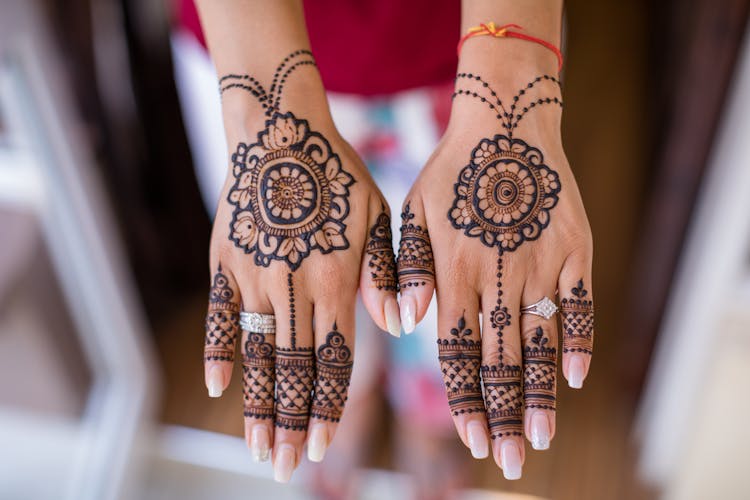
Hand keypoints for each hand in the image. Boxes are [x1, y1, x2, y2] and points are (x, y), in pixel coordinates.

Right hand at [203, 51, 398, 481]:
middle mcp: (294, 287)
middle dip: (289, 425)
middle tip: (283, 468)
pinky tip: (221, 388)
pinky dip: (221, 353)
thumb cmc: (339, 173)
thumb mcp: (379, 215)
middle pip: (292, 370)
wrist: (281, 130)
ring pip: (257, 355)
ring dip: (256, 405)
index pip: (333, 361)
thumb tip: (399, 325)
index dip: (326, 408)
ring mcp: (255, 276)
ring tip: (255, 448)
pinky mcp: (225, 262)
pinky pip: (222, 317)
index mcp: (336, 280)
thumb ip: (388, 274)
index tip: (320, 449)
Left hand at [397, 70, 593, 478]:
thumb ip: (409, 271)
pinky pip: (580, 306)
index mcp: (455, 275)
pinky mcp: (575, 251)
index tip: (470, 438)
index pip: (457, 353)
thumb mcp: (413, 214)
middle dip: (502, 416)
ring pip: (540, 344)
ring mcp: (542, 267)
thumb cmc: (451, 174)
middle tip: (507, 460)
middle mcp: (498, 279)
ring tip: (540, 437)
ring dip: (540, 395)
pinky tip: (575, 378)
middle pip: (500, 362)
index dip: (464, 399)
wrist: (505, 125)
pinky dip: (578, 343)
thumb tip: (408, 325)